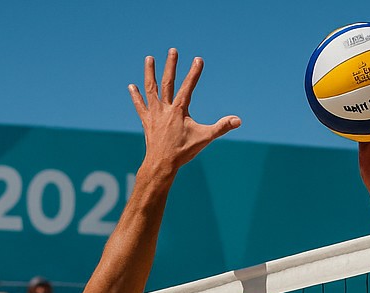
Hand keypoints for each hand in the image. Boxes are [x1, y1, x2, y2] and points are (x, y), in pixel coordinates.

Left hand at [129, 49, 240, 174]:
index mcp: (179, 110)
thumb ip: (221, 127)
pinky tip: (131, 86)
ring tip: (149, 58)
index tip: (198, 59)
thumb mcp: (205, 138)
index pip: (188, 87)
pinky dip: (136, 96)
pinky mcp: (147, 121)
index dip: (194, 73)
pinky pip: (140, 106)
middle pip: (167, 82)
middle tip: (172, 50)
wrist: (161, 165)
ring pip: (151, 89)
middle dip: (171, 65)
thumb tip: (238, 120)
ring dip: (150, 73)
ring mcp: (154, 114)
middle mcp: (165, 109)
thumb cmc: (183, 152)